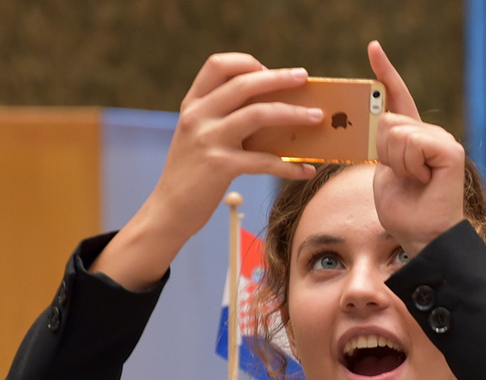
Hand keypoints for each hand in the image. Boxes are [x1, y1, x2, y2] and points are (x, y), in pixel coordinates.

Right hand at [94, 53, 320, 289]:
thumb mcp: (198, 138)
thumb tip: (271, 110)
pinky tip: (306, 171)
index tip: (268, 70)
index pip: (217, 65)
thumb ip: (221, 119)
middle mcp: (198, 117)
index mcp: (192, 105)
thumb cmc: (192, 175)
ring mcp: (208, 140)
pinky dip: (290, 167)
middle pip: (244, 84)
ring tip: (317, 117)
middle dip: (279, 78)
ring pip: (259, 114)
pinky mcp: (220, 166)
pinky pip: (264, 160)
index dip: (246, 62)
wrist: (168, 211)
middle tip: (303, 77)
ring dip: (293, 113)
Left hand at [367, 41, 465, 258]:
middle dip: (384, 153)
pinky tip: (423, 179)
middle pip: (387, 121)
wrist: (424, 237)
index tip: (373, 48)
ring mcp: (443, 140)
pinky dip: (409, 165)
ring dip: (396, 163)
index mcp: (414, 137)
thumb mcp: (384, 173)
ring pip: (397, 132)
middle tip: (404, 177)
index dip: (386, 73)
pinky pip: (413, 143)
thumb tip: (380, 120)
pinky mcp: (449, 151)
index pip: (398, 98)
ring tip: (414, 181)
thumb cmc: (405, 212)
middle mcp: (431, 134)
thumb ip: (383, 146)